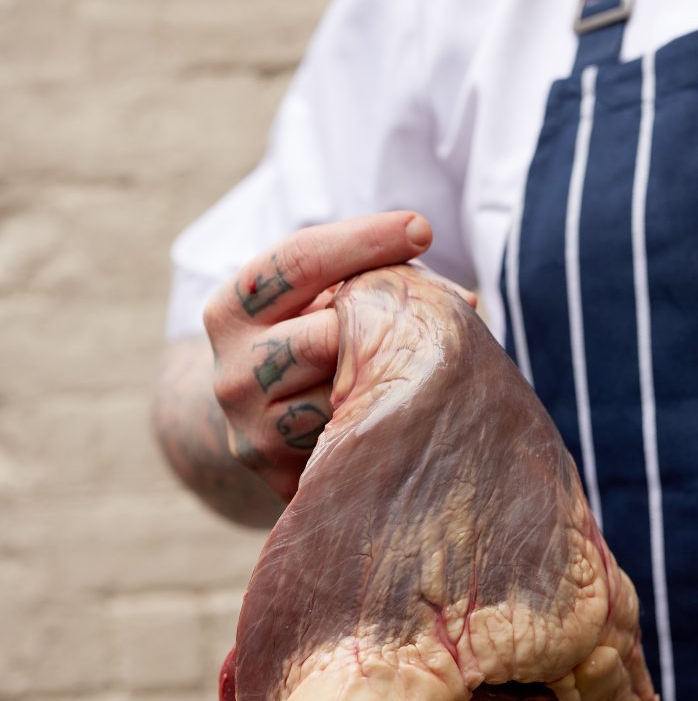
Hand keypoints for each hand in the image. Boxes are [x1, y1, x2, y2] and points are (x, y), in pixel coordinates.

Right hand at [202, 212, 433, 502]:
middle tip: (432, 316)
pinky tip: (396, 413)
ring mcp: (252, 428)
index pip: (297, 260)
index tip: (423, 228)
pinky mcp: (280, 472)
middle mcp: (232, 371)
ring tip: (414, 370)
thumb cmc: (310, 341)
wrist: (259, 422)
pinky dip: (380, 422)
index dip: (363, 239)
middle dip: (383, 322)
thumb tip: (463, 304)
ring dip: (388, 379)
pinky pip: (349, 440)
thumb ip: (375, 282)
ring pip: (344, 394)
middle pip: (327, 334)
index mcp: (232, 309)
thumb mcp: (321, 301)